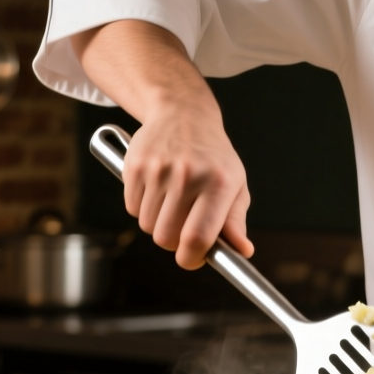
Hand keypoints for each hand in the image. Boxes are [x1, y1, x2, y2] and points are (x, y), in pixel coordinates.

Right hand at [124, 109, 252, 269]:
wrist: (183, 114)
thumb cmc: (213, 157)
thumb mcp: (235, 185)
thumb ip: (235, 222)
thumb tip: (242, 252)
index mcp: (219, 183)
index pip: (197, 237)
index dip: (191, 258)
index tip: (192, 259)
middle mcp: (188, 175)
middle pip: (166, 237)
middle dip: (173, 243)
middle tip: (182, 229)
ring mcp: (159, 169)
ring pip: (147, 225)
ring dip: (158, 224)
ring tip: (172, 203)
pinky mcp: (135, 165)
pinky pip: (131, 208)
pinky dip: (142, 208)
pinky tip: (156, 190)